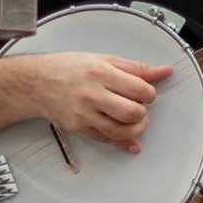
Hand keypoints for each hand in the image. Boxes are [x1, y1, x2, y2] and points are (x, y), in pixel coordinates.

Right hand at [25, 52, 173, 153]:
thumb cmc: (71, 68)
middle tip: (140, 106)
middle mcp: (91, 95)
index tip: (147, 93)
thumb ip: (137, 68)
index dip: (150, 93)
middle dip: (143, 112)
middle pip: (131, 112)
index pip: (138, 89)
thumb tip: (165, 71)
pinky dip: (122, 142)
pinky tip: (131, 140)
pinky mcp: (79, 129)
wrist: (37, 82)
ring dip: (136, 128)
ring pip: (120, 131)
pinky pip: (106, 140)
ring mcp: (83, 114)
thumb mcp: (105, 60)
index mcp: (100, 73)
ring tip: (135, 120)